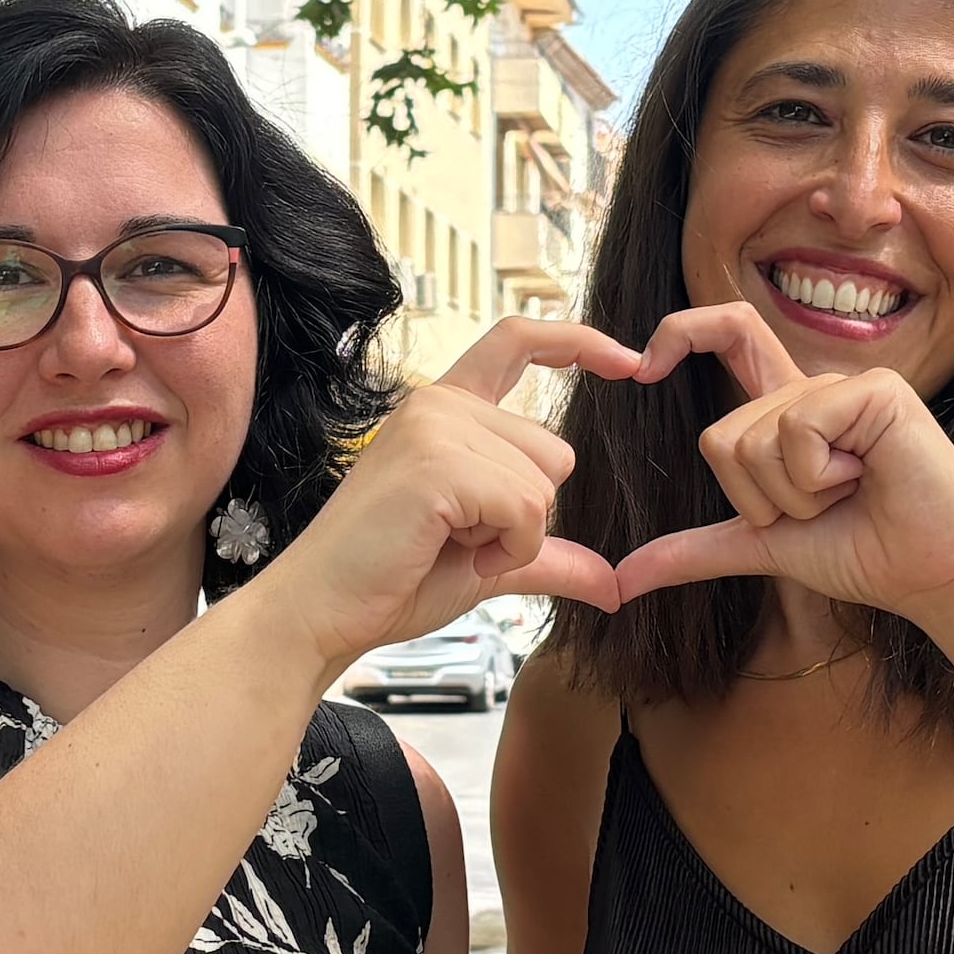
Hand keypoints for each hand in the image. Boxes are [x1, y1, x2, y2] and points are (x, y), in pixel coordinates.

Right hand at [258, 314, 642, 669]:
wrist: (324, 612)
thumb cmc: (392, 580)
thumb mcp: (490, 561)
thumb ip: (549, 555)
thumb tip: (616, 585)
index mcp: (446, 410)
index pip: (516, 342)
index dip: (577, 341)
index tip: (629, 360)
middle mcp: (439, 405)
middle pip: (555, 451)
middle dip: (528, 515)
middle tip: (460, 540)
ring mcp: (436, 427)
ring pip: (545, 482)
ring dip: (515, 536)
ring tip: (450, 546)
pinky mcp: (438, 463)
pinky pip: (526, 508)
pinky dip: (507, 549)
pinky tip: (454, 554)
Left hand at [611, 303, 953, 623]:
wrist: (935, 578)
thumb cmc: (867, 555)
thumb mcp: (766, 547)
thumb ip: (697, 550)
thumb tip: (623, 577)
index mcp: (788, 413)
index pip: (728, 336)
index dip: (681, 330)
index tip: (641, 365)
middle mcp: (813, 389)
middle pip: (723, 435)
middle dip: (760, 499)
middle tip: (826, 507)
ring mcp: (845, 385)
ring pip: (755, 439)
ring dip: (796, 495)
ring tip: (852, 495)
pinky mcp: (875, 391)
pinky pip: (797, 432)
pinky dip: (819, 478)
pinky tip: (867, 479)